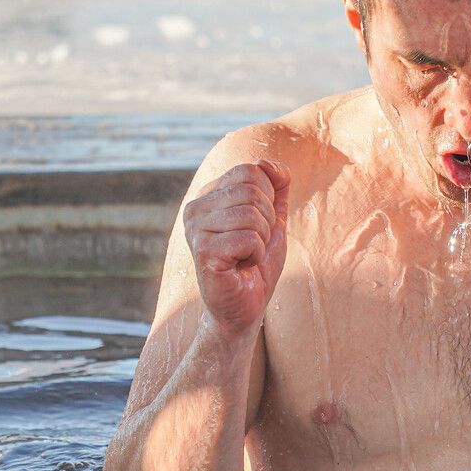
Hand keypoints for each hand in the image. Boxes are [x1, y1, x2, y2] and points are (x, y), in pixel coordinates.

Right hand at [183, 161, 290, 334]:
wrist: (245, 307)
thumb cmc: (256, 263)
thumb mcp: (273, 218)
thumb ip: (276, 186)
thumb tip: (269, 164)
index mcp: (208, 195)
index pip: (250, 170)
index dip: (268, 197)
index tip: (258, 224)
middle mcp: (195, 208)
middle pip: (252, 190)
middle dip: (266, 220)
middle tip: (253, 244)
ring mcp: (195, 229)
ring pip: (252, 214)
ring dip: (261, 240)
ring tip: (246, 255)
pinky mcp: (203, 251)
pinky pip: (249, 238)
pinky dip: (256, 254)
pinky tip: (241, 266)